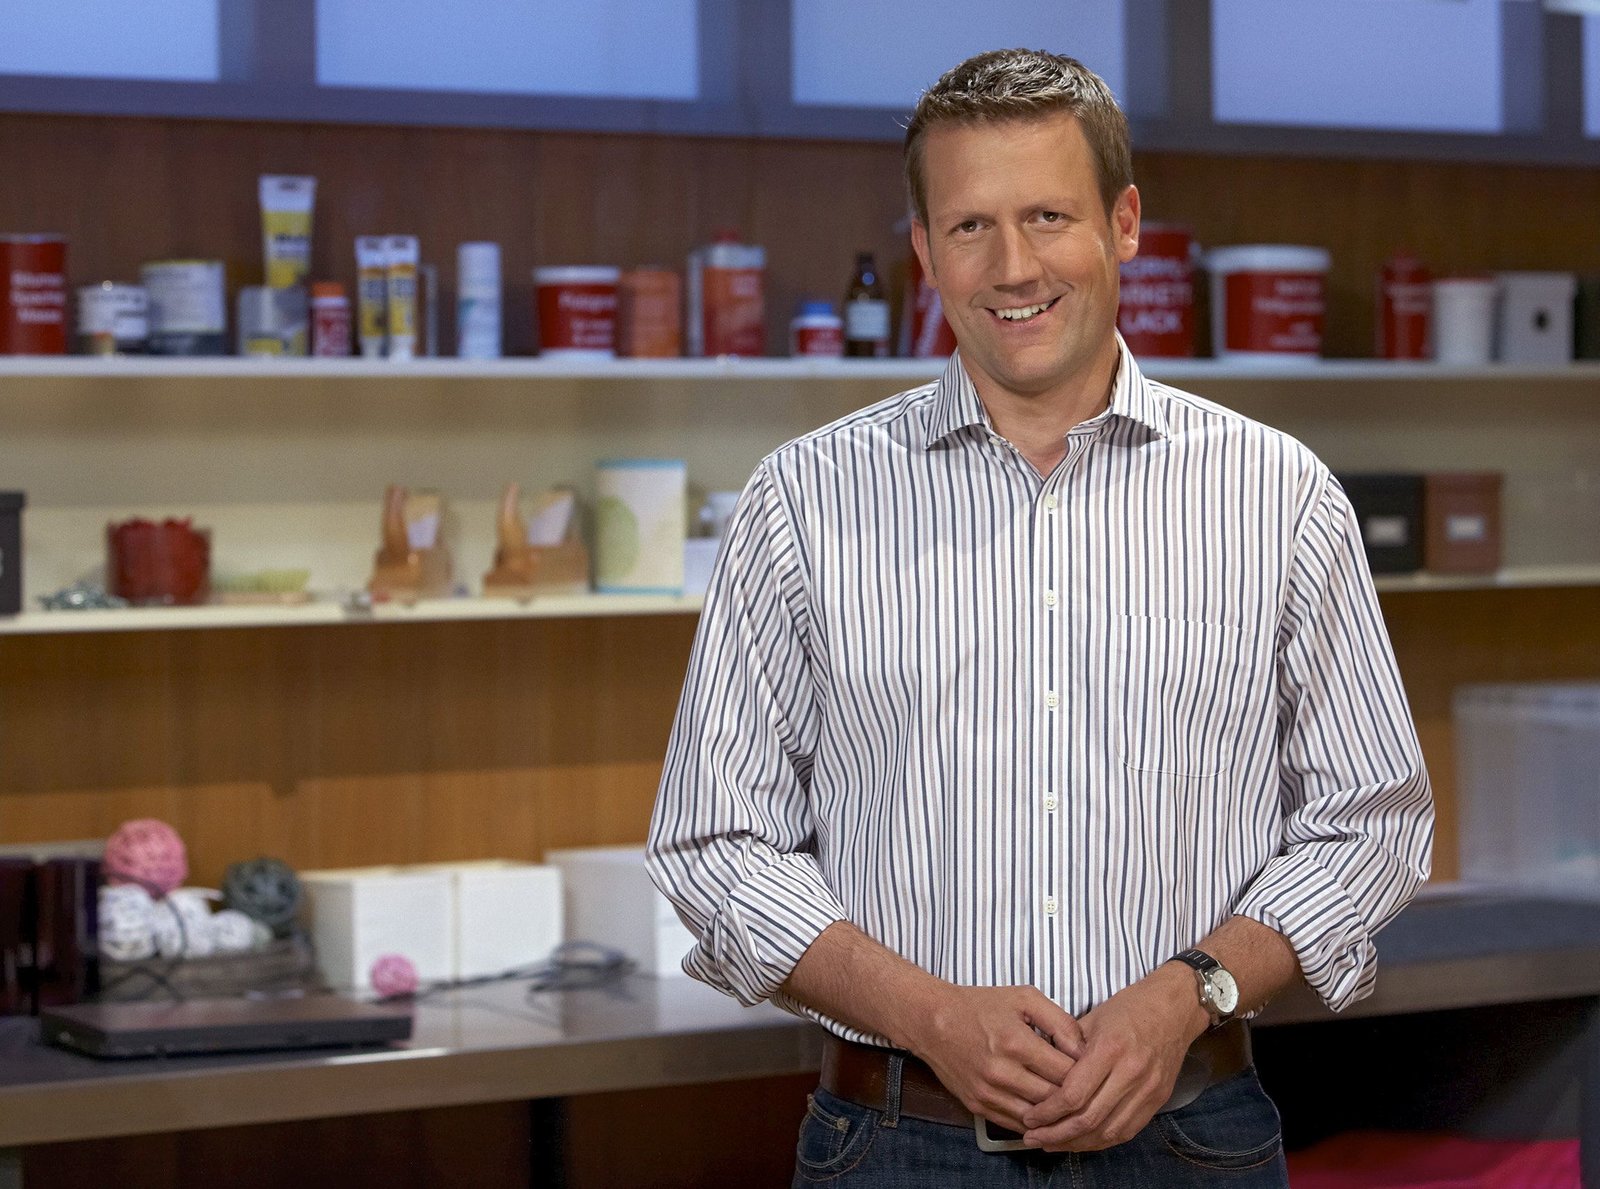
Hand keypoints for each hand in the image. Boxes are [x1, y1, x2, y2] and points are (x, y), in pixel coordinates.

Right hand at [901, 984, 1084, 1133]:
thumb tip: (1084, 1050)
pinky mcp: (977, 1106)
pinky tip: (1044, 1112)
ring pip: (1037, 1117)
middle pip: (1054, 1099)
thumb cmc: (980, 1006)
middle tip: (1086, 1089)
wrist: (932, 1021)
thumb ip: (1060, 1022)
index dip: (1085, 1074)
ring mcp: (988, 1093)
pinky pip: (1015, 1124)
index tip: (1091, 1069)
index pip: (1066, 1073)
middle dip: (1074, 1096)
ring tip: (1068, 1103)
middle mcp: (1001, 1072)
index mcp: (1016, 1042)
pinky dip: (1033, 1122)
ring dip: (1055, 1113)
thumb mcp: (1024, 998)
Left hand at [1021, 963, 1206, 1151]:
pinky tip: (1080, 1141)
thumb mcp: (1091, 1019)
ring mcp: (1148, 1091)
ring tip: (1051, 1143)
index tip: (1029, 1117)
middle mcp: (1131, 1073)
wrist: (1175, 1009)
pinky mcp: (1158, 1101)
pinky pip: (1126, 1132)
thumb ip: (1066, 1048)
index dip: (1049, 1112)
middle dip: (1057, 1133)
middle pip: (1089, 1119)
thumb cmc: (1128, 1009)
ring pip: (1108, 1132)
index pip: (1074, 1094)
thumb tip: (1037, 1074)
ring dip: (1076, 1143)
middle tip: (1032, 1137)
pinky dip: (1100, 1141)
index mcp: (1110, 1049)